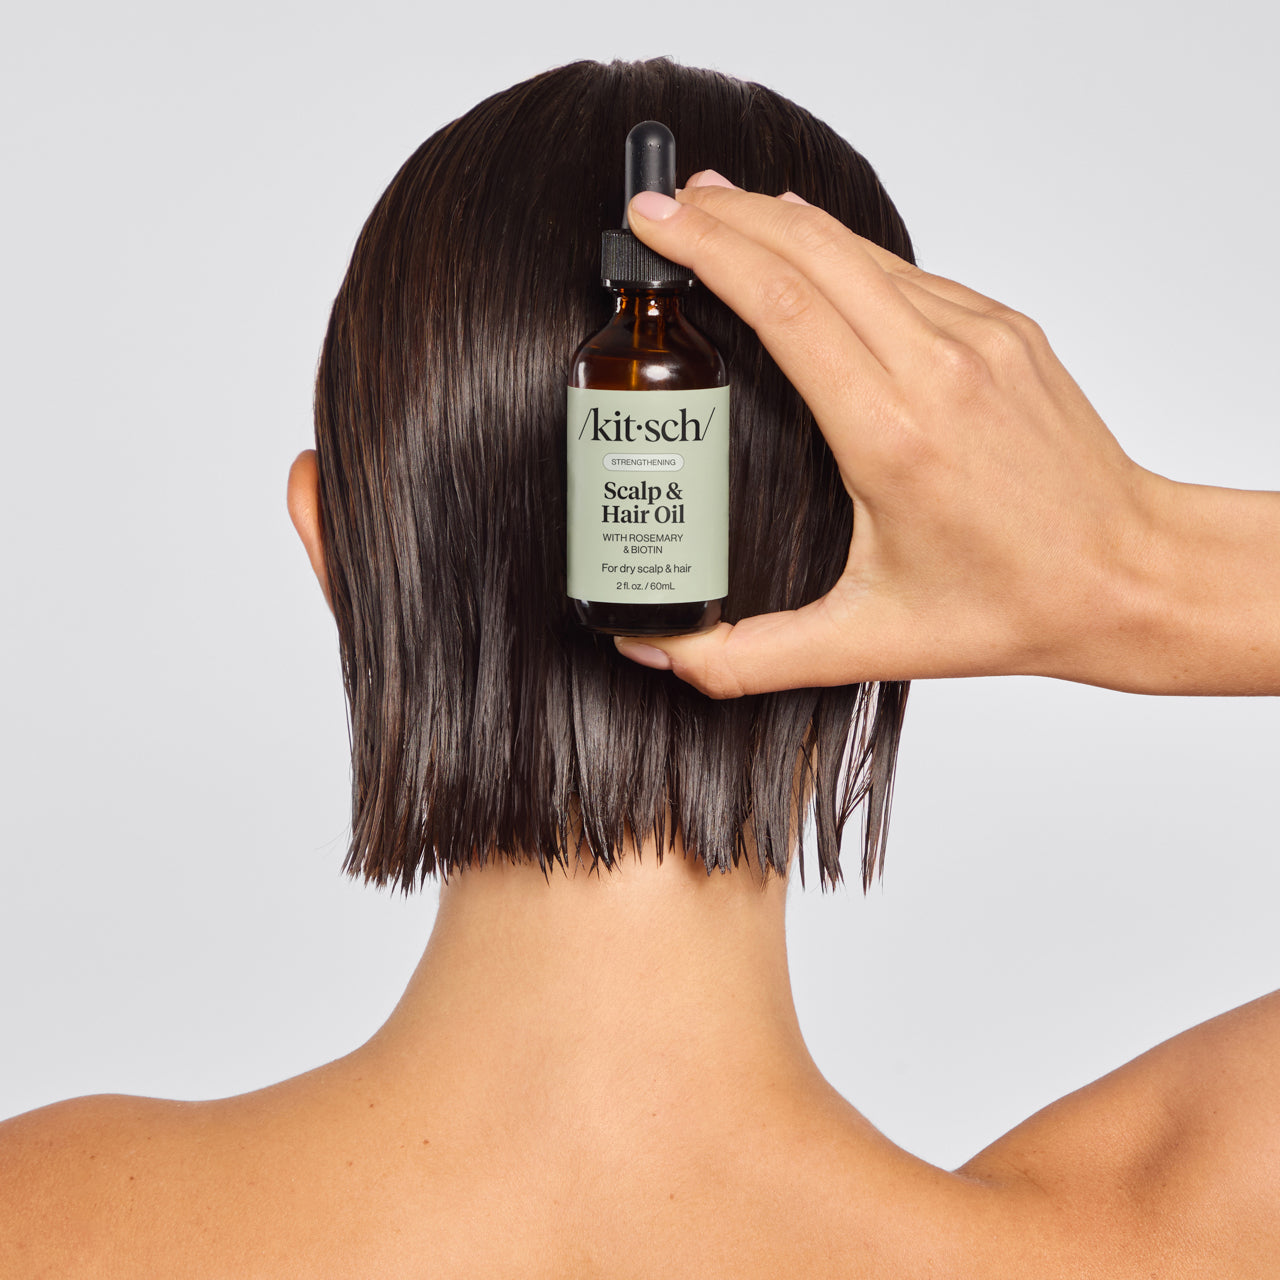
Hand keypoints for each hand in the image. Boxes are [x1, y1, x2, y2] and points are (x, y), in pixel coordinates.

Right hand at [613, 173, 1170, 696]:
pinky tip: (808, 249)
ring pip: (860, 250)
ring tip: (718, 210)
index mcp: (893, 435)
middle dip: (726, 215)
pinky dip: (841, 251)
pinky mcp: (1005, 329)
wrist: (1131, 573)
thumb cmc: (1015, 602)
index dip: (708, 250)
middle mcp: (938, 367)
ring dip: (779, 221)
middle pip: (811, 253)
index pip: (783, 305)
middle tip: (664, 206)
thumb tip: (663, 656)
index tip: (654, 226)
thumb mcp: (868, 642)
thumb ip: (750, 656)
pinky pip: (906, 272)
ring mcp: (979, 337)